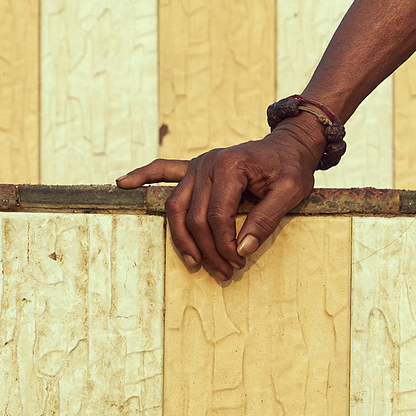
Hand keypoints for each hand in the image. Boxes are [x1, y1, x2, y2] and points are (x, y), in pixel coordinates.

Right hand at [118, 121, 321, 279]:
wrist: (290, 144)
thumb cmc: (292, 167)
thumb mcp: (291, 192)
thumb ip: (266, 219)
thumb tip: (242, 250)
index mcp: (230, 165)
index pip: (216, 216)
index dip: (224, 245)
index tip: (238, 262)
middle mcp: (208, 163)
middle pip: (194, 216)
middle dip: (207, 249)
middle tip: (225, 271)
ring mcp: (199, 163)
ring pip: (176, 206)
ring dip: (182, 237)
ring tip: (193, 261)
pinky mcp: (195, 166)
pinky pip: (164, 169)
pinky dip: (143, 176)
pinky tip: (123, 184)